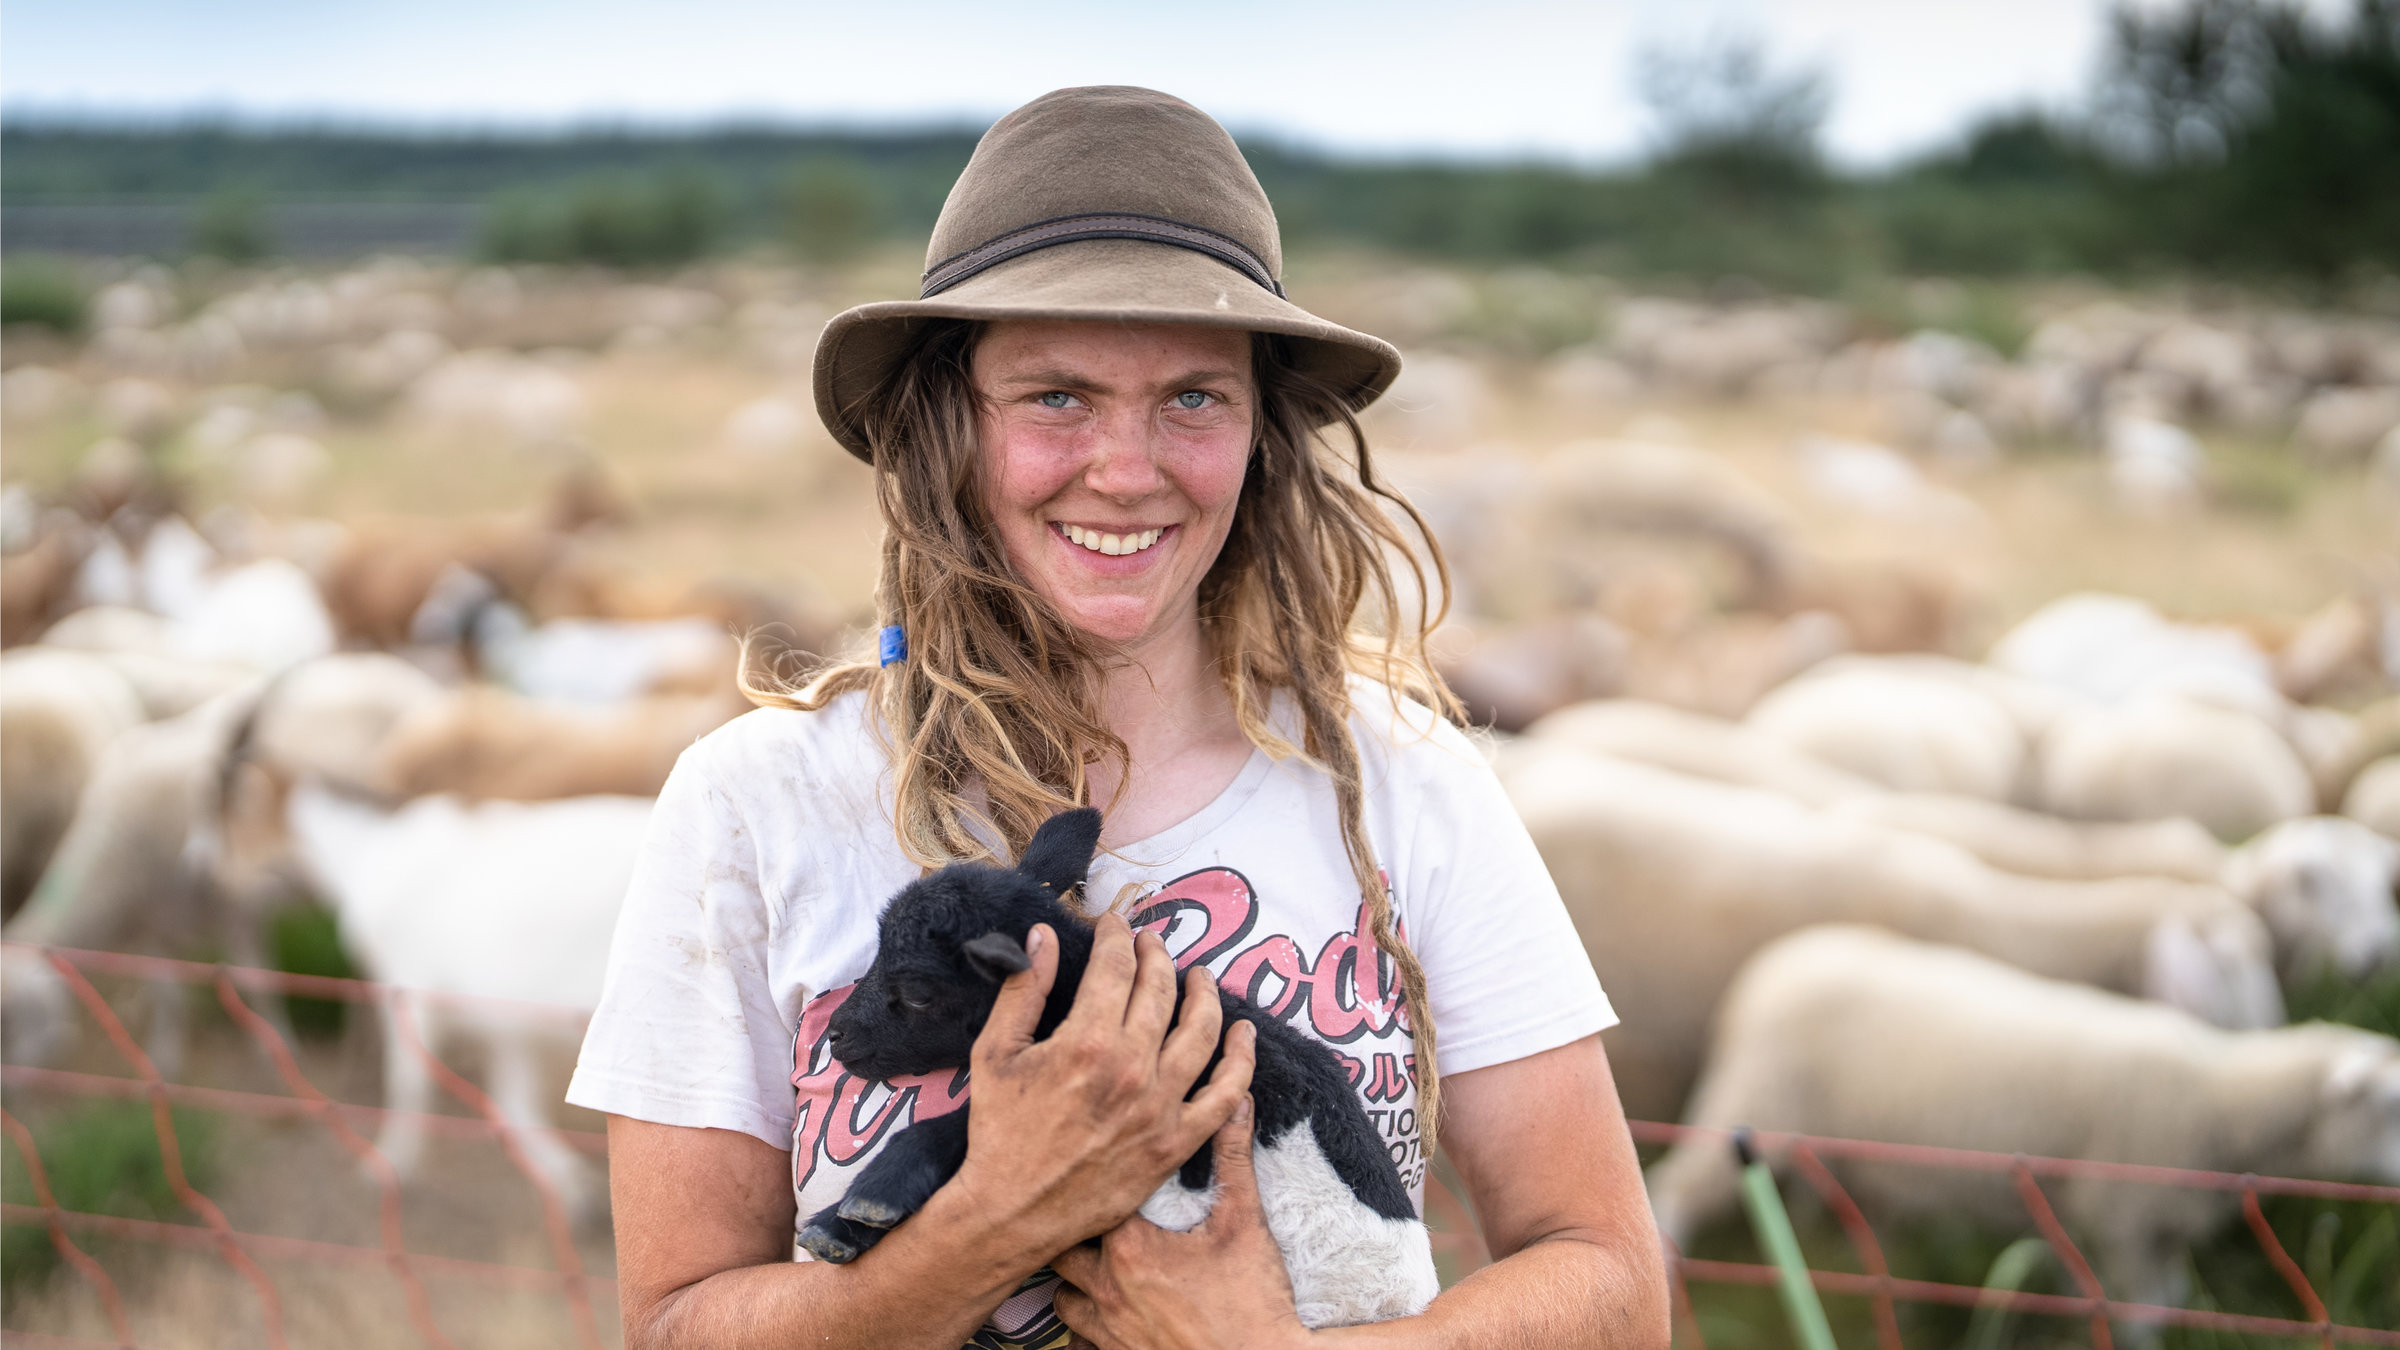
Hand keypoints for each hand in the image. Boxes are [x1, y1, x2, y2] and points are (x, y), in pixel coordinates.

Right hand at [947, 914, 1256, 1256]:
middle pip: (1160, 990)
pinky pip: (1225, 1096)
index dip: (1116, 935)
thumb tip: (1042, 936)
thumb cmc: (999, 1130)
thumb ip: (1023, 990)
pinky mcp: (1177, 1141)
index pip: (1116, 966)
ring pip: (1201, 1031)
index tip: (1113, 925)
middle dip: (1157, 954)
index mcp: (1085, 1042)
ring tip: (1200, 976)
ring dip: (1205, 993)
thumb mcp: (996, 1052)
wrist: (1013, 1210)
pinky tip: (1243, 1035)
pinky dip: (1241, 1061)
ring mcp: (1160, 1106)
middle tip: (1150, 942)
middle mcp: (1132, 1068)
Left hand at [1052, 1096, 1309, 1349]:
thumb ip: (1232, 1159)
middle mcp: (1106, 1288)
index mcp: (1130, 1247)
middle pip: (1061, 1247)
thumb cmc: (1251, 1300)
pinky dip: (1084, 1329)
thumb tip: (1236, 1103)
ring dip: (1075, 1282)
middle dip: (1072, 1232)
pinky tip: (1106, 1316)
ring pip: (1062, 1298)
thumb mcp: (1244, 1223)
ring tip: (1097, 1268)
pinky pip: (1076, 1343)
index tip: (1102, 1174)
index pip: (1089, 1199)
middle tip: (1090, 1216)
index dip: (1093, 1185)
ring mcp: (1106, 1329)